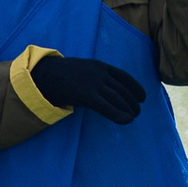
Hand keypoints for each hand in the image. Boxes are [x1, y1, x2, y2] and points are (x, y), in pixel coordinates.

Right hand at [29, 53, 145, 124]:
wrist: (44, 74)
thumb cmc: (61, 75)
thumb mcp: (82, 70)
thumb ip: (94, 76)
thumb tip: (104, 88)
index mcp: (99, 66)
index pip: (124, 76)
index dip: (135, 87)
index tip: (143, 97)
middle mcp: (99, 73)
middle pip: (122, 89)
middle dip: (132, 101)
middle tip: (138, 111)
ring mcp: (93, 83)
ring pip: (117, 98)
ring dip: (128, 108)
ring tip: (133, 117)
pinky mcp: (86, 94)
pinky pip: (106, 106)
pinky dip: (119, 114)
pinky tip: (127, 120)